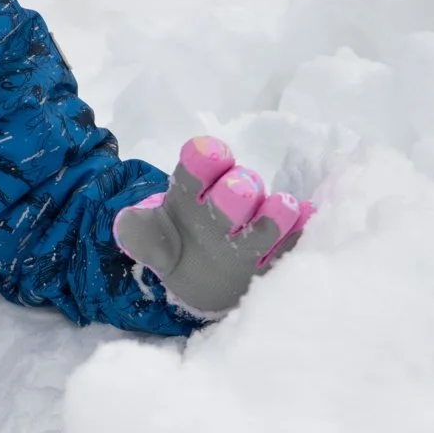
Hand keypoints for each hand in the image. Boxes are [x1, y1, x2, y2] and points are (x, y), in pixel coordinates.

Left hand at [113, 136, 314, 319]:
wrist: (199, 277)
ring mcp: (256, 224)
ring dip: (274, 212)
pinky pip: (293, 241)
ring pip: (268, 215)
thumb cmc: (176, 245)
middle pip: (236, 189)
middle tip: (237, 192)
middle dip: (236, 191)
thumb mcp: (152, 241)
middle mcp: (229, 200)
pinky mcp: (278, 249)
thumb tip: (126, 223)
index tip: (208, 155)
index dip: (205, 159)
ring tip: (280, 207)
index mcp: (195, 190)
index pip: (200, 165)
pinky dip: (299, 235)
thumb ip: (140, 233)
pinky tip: (307, 227)